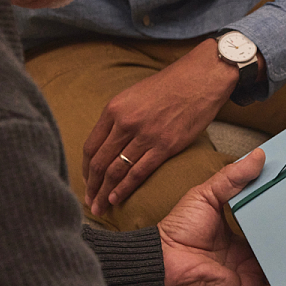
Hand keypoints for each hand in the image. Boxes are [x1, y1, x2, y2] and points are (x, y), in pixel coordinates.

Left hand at [83, 39, 238, 215]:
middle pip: (99, 162)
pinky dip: (125, 188)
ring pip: (116, 171)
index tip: (87, 182)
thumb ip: (119, 118)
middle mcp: (125, 122)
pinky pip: (138, 172)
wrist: (200, 78)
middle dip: (91, 186)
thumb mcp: (134, 95)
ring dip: (105, 192)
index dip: (85, 169)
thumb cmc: (169, 85)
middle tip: (89, 203)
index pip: (91, 146)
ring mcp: (145, 135)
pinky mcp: (165, 146)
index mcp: (114, 109)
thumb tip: (110, 142)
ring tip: (101, 207)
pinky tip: (117, 198)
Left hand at [157, 148, 277, 285]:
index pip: (267, 221)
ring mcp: (250, 272)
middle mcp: (246, 253)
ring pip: (280, 268)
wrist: (165, 261)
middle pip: (277, 246)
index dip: (283, 212)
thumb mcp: (207, 194)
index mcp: (238, 231)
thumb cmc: (180, 228)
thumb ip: (232, 176)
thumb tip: (259, 154)